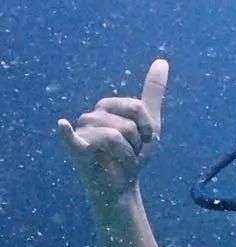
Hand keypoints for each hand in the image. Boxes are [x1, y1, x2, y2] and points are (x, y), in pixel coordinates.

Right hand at [58, 59, 168, 203]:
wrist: (123, 185)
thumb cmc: (133, 153)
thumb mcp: (148, 122)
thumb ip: (152, 91)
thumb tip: (162, 61)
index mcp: (107, 106)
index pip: (137, 107)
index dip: (146, 130)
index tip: (142, 141)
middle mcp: (92, 115)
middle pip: (128, 123)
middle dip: (137, 143)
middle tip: (130, 153)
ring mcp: (83, 131)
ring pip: (116, 136)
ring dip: (127, 155)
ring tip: (119, 160)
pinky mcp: (77, 149)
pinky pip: (74, 138)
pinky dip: (68, 133)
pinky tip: (63, 125)